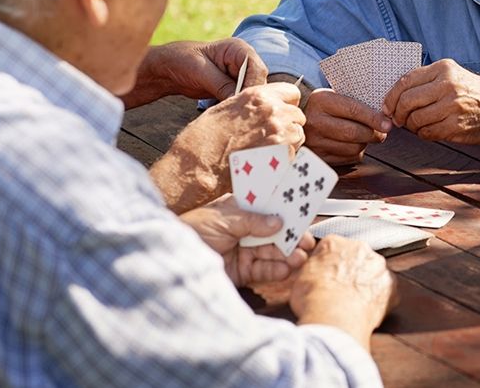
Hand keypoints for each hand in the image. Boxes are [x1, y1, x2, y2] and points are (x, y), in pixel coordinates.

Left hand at [125, 38, 267, 107]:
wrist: (169, 68)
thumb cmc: (182, 60)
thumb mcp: (201, 71)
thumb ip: (221, 85)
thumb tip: (237, 100)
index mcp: (239, 49)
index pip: (257, 68)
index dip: (253, 86)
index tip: (242, 102)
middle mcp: (244, 61)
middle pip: (258, 82)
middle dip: (249, 97)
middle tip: (240, 114)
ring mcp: (240, 76)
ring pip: (251, 93)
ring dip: (243, 104)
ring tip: (234, 117)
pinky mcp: (233, 88)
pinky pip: (241, 99)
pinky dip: (237, 108)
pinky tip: (230, 116)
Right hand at [155, 82, 305, 212]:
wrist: (198, 164)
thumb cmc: (205, 138)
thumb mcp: (227, 108)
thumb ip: (252, 105)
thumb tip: (265, 108)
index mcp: (258, 96)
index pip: (292, 92)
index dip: (287, 104)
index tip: (281, 113)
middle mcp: (273, 111)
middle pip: (298, 115)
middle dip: (289, 125)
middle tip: (272, 137)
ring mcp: (280, 133)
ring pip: (299, 135)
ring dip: (289, 143)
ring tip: (267, 151)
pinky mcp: (282, 155)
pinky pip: (294, 155)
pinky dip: (284, 159)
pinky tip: (266, 163)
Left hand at [179, 194, 314, 285]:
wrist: (171, 262)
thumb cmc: (191, 231)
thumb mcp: (223, 219)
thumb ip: (252, 221)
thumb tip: (278, 222)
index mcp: (238, 210)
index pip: (266, 207)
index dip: (284, 209)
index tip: (303, 212)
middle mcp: (243, 230)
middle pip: (273, 232)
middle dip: (291, 236)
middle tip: (307, 240)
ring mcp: (243, 251)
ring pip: (272, 252)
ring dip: (287, 254)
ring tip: (300, 257)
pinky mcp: (242, 272)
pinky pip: (263, 270)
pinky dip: (276, 270)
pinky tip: (287, 269)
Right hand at [291, 235, 397, 348]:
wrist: (334, 318)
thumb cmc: (314, 299)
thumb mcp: (299, 278)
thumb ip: (310, 268)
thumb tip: (313, 271)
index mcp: (334, 243)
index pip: (333, 249)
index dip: (329, 265)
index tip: (327, 277)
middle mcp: (359, 248)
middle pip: (356, 257)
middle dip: (350, 272)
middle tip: (341, 291)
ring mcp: (377, 266)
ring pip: (373, 272)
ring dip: (366, 284)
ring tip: (354, 303)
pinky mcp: (391, 285)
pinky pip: (386, 291)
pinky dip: (379, 299)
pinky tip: (368, 310)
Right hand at [303, 89, 391, 163]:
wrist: (299, 122)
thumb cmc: (325, 108)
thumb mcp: (334, 97)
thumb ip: (356, 103)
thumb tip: (384, 116)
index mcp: (321, 100)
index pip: (353, 110)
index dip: (374, 118)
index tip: (387, 124)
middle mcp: (315, 121)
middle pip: (354, 132)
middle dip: (374, 134)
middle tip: (381, 132)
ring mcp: (314, 142)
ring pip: (353, 148)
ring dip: (365, 144)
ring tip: (365, 136)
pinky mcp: (318, 158)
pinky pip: (347, 159)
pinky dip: (356, 153)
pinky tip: (353, 144)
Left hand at [382, 59, 479, 143]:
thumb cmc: (474, 93)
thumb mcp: (453, 76)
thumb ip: (427, 81)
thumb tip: (395, 96)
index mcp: (444, 69)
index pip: (405, 81)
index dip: (391, 96)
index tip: (387, 106)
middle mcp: (448, 85)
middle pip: (406, 101)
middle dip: (398, 114)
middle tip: (398, 120)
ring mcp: (452, 106)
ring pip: (415, 120)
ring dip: (411, 126)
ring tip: (417, 125)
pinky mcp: (456, 126)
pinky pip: (427, 133)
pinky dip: (423, 134)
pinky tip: (430, 130)